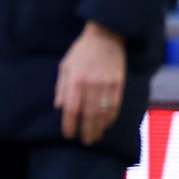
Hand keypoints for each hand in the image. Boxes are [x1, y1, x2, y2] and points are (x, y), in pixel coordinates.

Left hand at [54, 21, 126, 145]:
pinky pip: (115, 107)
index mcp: (75, 79)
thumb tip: (59, 107)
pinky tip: (106, 125)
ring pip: (103, 113)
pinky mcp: (119, 84)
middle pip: (89, 115)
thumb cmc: (81, 51)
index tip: (68, 135)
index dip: (70, 124)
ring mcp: (106, 85)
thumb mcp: (65, 65)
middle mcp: (91, 84)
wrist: (105, 37)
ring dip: (99, 128)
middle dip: (86, 131)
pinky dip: (110, 119)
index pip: (72, 108)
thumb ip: (61, 87)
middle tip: (85, 141)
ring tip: (95, 136)